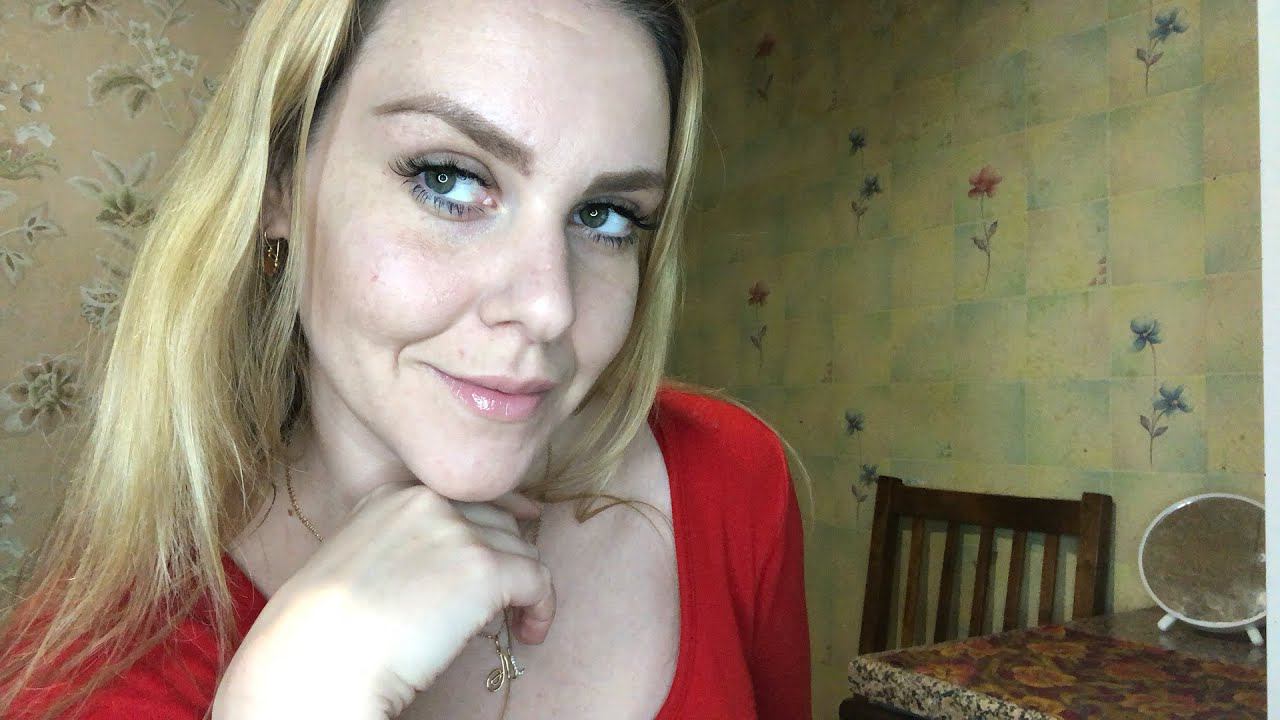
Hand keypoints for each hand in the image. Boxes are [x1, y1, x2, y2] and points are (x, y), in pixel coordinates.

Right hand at [214, 481, 554, 717]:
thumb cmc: (323, 632)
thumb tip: (450, 568)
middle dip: (508, 557)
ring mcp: (457, 532)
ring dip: (525, 587)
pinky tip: (531, 633)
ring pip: (521, 550)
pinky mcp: (483, 569)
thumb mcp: (353, 564)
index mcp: (392, 496)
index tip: (521, 527)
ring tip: (517, 623)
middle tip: (510, 597)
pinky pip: (538, 580)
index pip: (465, 497)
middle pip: (498, 521)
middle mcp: (427, 502)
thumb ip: (400, 548)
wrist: (316, 658)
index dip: (497, 518)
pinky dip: (542, 608)